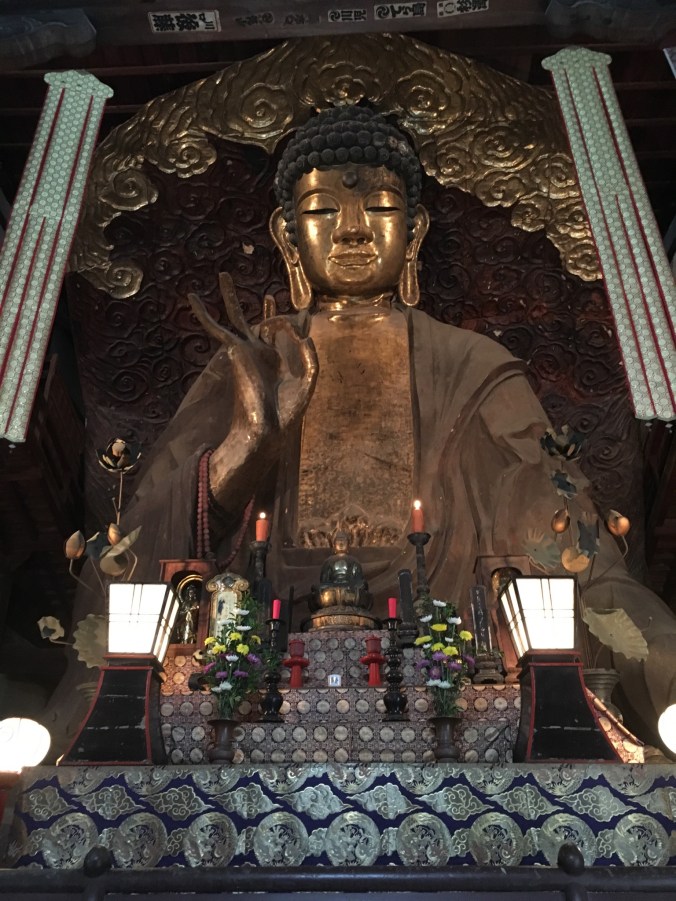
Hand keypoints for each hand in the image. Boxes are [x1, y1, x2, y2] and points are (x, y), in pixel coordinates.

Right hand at [188, 274, 317, 508]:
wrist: (266, 425)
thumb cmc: (287, 408)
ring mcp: (246, 350)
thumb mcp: (308, 375)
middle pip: (262, 323)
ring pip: (236, 317)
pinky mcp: (233, 351)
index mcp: (280, 360)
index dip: (296, 321)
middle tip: (269, 295)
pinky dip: (204, 313)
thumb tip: (299, 325)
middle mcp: (262, 353)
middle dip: (267, 309)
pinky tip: (192, 298)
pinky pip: (216, 328)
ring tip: (223, 275)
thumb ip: (309, 349)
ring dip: (230, 297)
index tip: (304, 313)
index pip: (285, 335)